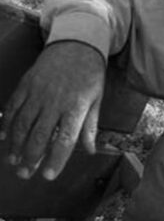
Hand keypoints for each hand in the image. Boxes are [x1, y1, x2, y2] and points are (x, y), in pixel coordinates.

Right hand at [0, 41, 104, 179]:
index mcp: (76, 108)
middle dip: (31, 157)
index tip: (48, 176)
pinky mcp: (26, 84)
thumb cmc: (90, 76)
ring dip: (16, 144)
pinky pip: (13, 106)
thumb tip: (90, 150)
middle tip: (25, 174)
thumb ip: (90, 126)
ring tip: (13, 161)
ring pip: (23, 123)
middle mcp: (55, 103)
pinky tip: (2, 137)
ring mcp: (38, 93)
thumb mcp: (97, 100)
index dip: (56, 159)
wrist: (76, 45)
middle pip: (40, 135)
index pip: (65, 139)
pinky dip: (6, 122)